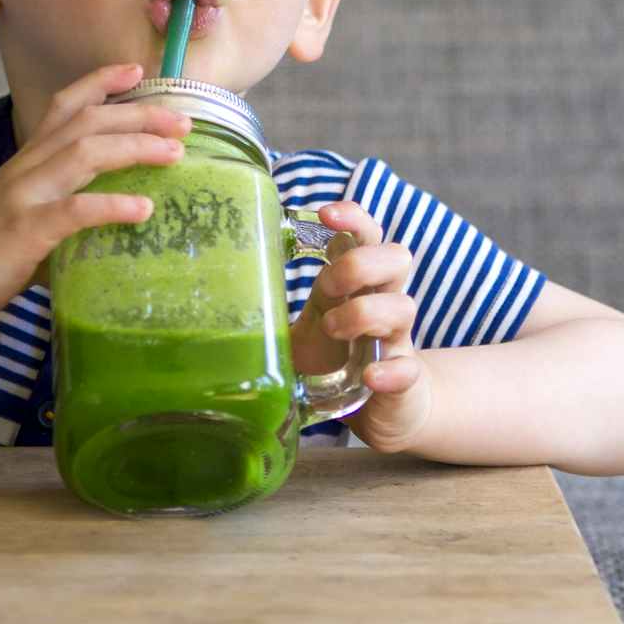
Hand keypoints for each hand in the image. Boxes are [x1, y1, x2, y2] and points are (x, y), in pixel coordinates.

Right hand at [0, 62, 190, 325]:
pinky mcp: (25, 231)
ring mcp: (25, 195)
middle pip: (88, 122)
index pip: (65, 105)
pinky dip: (112, 206)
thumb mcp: (28, 212)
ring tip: (175, 153)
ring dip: (135, 147)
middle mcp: (28, 167)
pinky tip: (143, 209)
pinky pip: (74, 211)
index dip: (101, 82)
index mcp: (29, 159)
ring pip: (85, 153)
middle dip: (140, 115)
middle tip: (184, 120)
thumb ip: (68, 206)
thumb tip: (121, 217)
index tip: (138, 71)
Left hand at [287, 201, 428, 453]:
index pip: (368, 235)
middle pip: (396, 258)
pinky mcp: (404, 381)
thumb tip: (215, 305)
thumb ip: (272, 316)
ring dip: (366, 312)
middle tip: (326, 286)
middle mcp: (383, 303)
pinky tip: (370, 376)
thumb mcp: (304, 332)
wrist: (382, 408)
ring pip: (403, 307)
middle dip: (360, 263)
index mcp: (358, 285)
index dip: (353, 218)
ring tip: (332, 328)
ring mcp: (396, 341)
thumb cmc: (338, 359)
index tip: (325, 214)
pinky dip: (391, 370)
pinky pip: (408, 369)